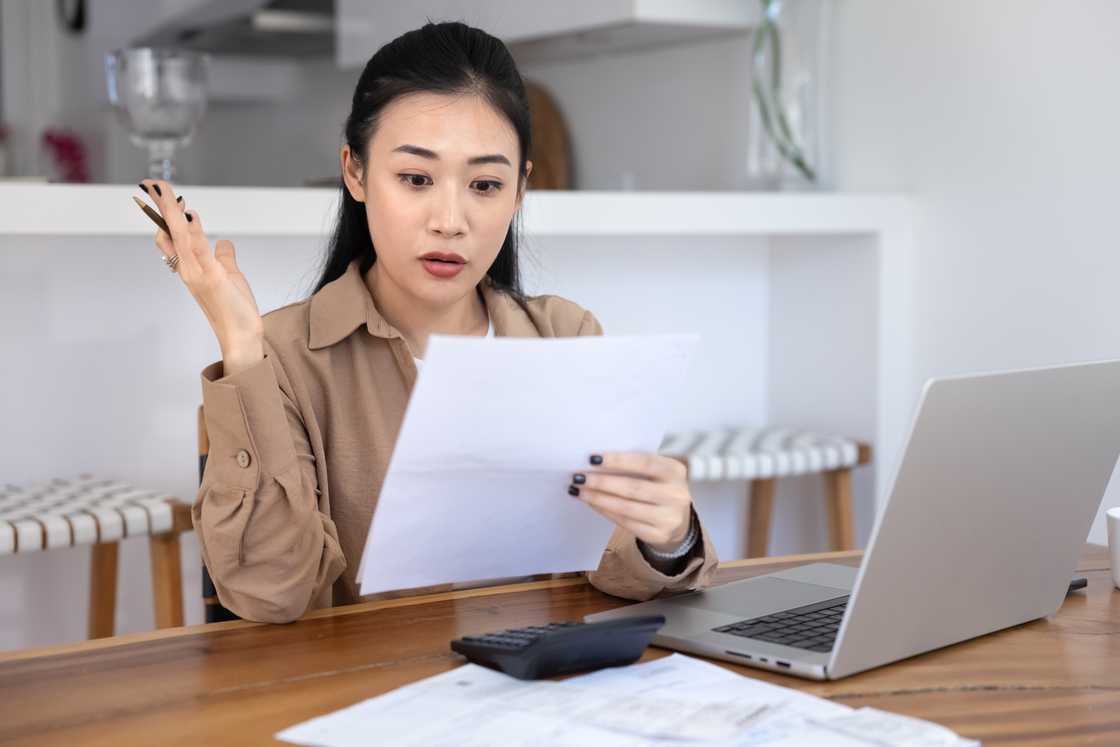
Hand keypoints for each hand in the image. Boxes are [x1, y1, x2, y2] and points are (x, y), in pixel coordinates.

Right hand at [142, 179, 263, 356]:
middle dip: (161, 207)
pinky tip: (189, 215)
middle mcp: (187, 269)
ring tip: (163, 190)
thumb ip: (225, 257)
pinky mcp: (210, 277)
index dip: (163, 215)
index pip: (170, 237)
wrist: (240, 336)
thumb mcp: (230, 276)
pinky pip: (198, 249)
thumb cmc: (235, 309)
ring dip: (171, 211)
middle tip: (151, 184)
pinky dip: (192, 231)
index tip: (159, 194)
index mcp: (190, 267)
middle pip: (169, 231)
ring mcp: (196, 273)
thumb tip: (224, 242)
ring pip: (180, 236)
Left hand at [569, 452, 692, 552]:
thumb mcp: (657, 472)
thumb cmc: (659, 487)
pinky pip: (625, 522)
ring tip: (578, 491)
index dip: (618, 460)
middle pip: (632, 488)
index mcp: (675, 471)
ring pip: (626, 507)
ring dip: (598, 498)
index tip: (592, 458)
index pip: (644, 463)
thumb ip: (636, 466)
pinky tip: (591, 503)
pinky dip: (605, 511)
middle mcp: (676, 495)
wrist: (679, 520)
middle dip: (601, 482)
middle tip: (578, 477)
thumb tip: (596, 463)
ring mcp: (668, 517)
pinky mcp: (658, 535)